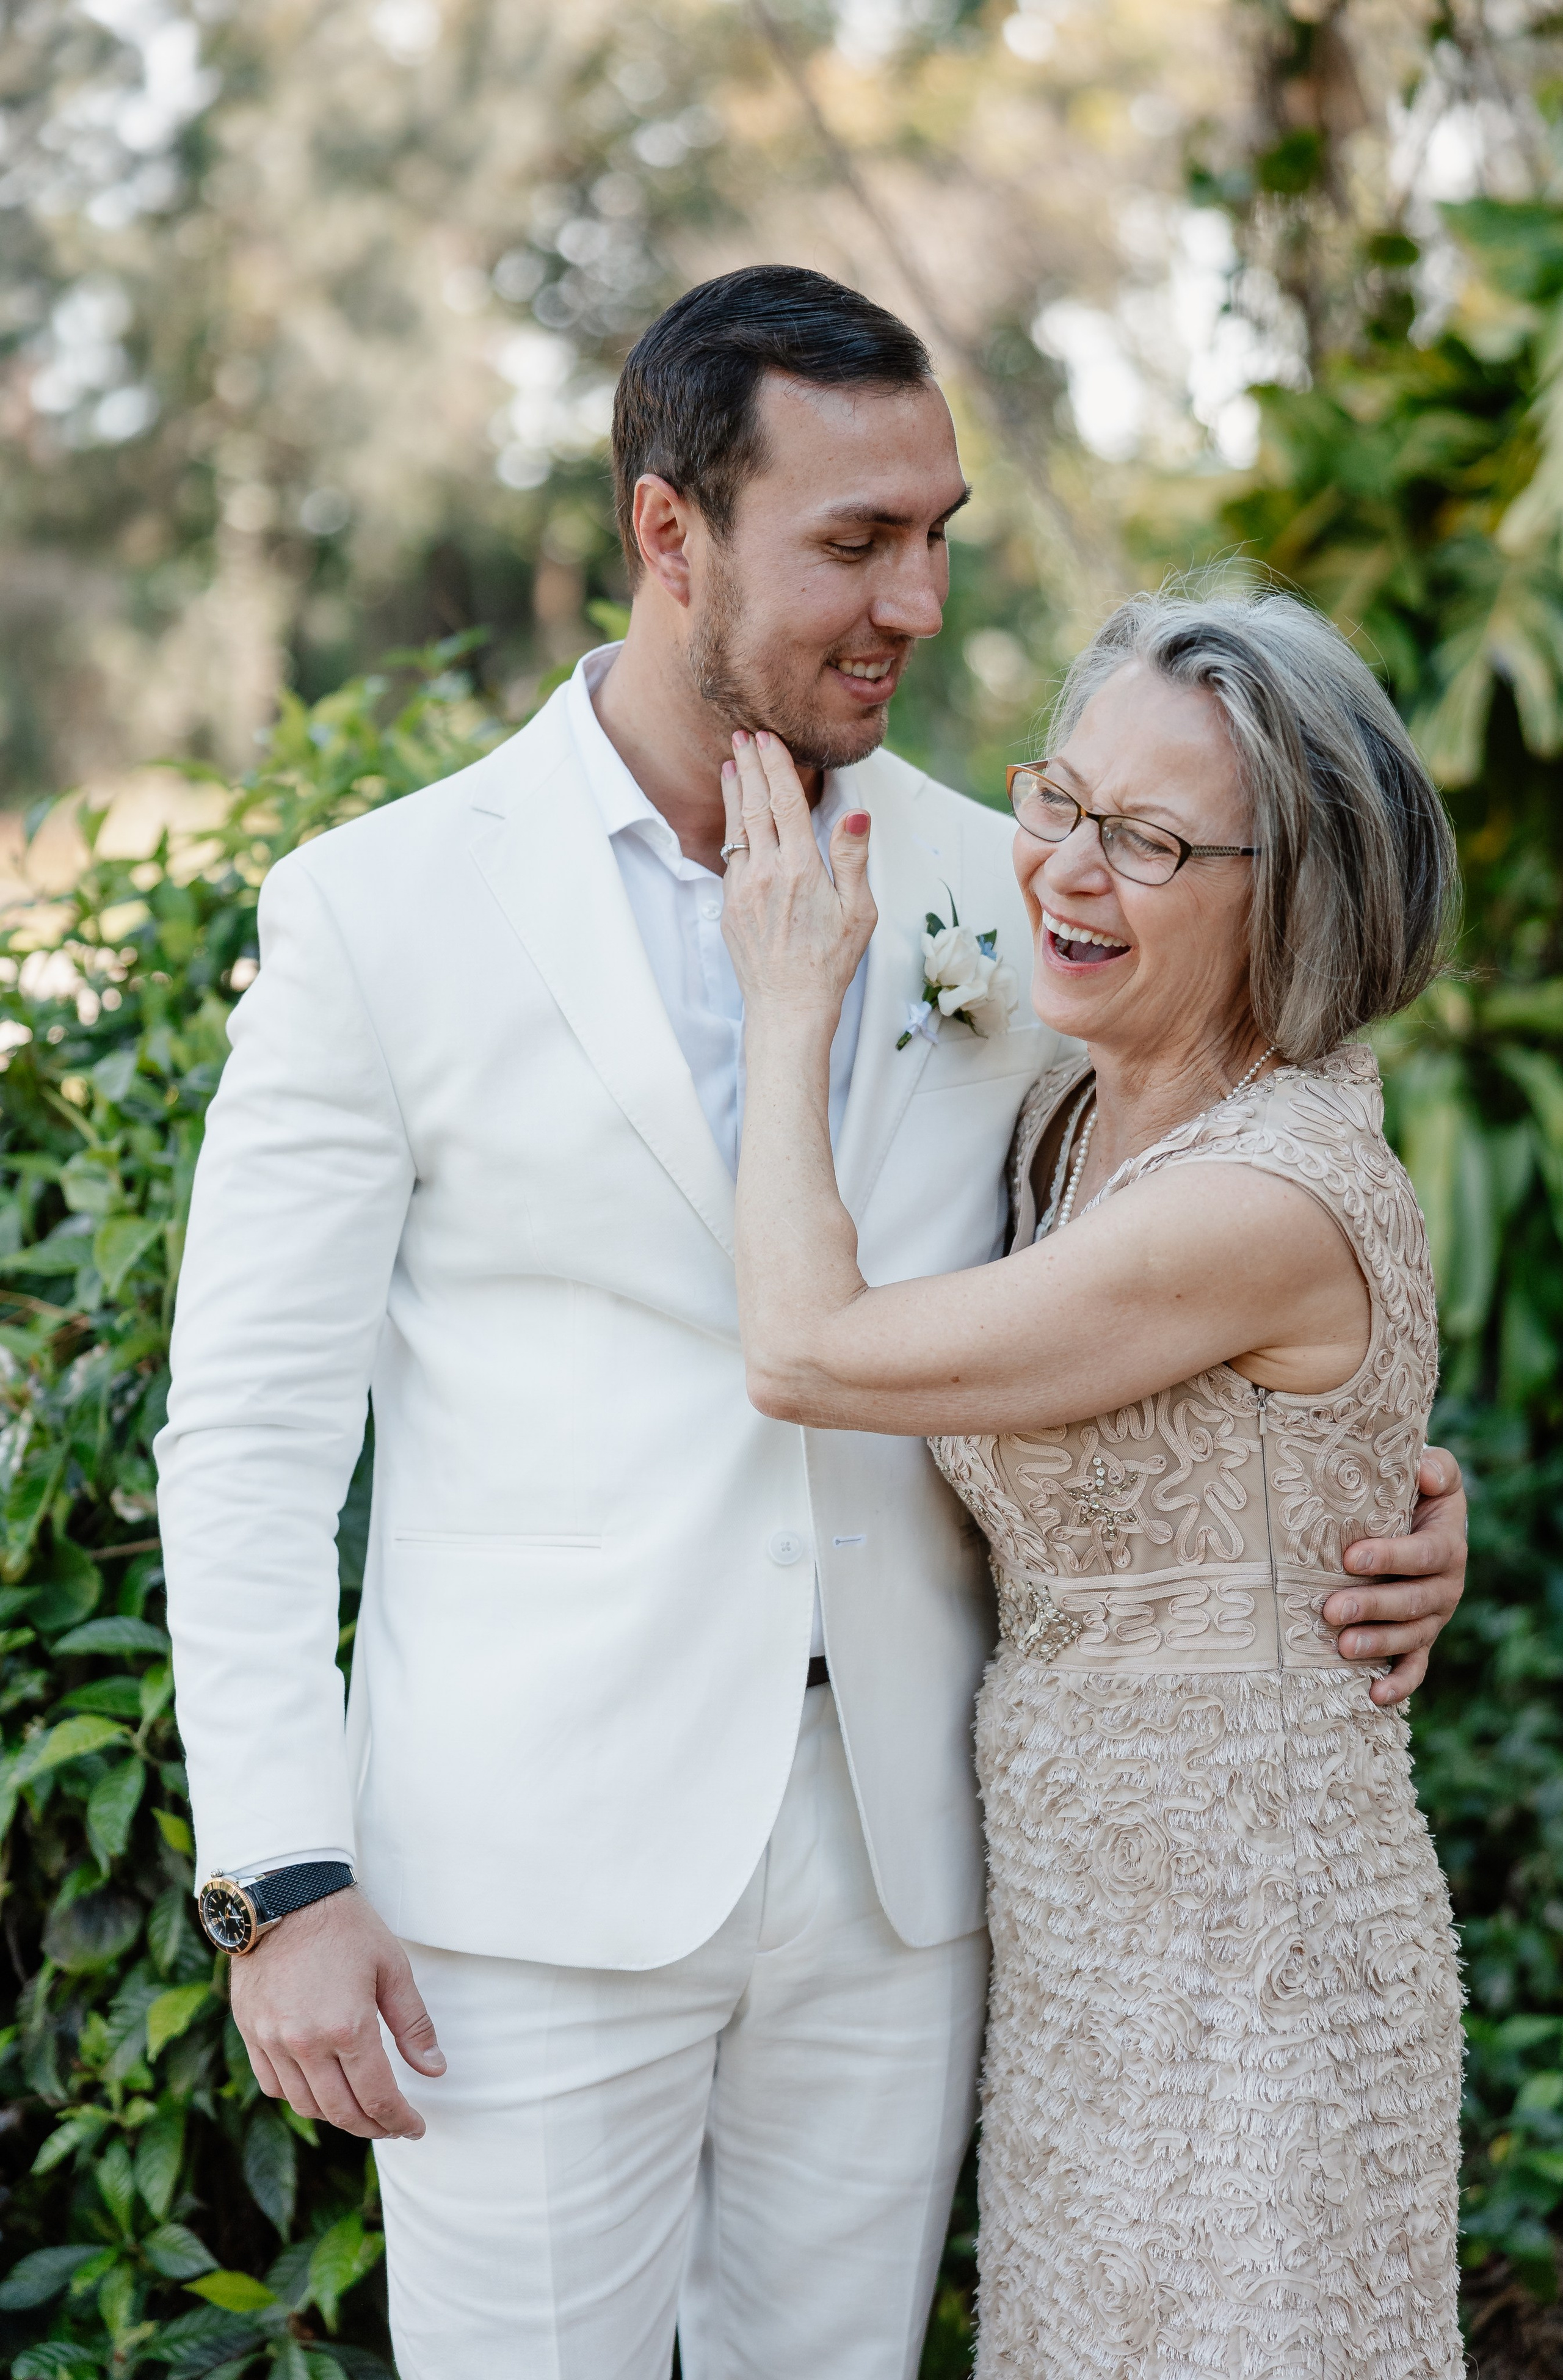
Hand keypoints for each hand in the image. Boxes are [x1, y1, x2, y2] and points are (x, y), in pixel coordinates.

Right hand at [228, 1887, 443, 2140]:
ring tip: (360, 2110)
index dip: (400, 2121)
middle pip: (342, 2111)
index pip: (378, 2098)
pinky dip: (299, 2097)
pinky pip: (273, 2085)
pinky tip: (319, 2089)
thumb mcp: (392, 1969)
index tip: (415, 2127)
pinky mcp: (251, 2031)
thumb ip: (413, 2025)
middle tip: (392, 2125)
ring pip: (306, 2105)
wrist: (285, 1894)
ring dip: (336, 2117)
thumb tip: (435, 2071)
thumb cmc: (346, 1927)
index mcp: (348, 2028)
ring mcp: (273, 2040)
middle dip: (373, 2126)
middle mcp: (306, 2043)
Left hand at [719, 730, 875, 1023]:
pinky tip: (736, 819)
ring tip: (731, 765)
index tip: (768, 738)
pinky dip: (733, 831)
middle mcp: (766, 873)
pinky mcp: (729, 906)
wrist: (788, 1006)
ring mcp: (742, 889)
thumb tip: (857, 815)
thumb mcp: (859, 912)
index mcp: (801, 870)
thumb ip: (853, 858)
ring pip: (736, 829)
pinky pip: (731, 859)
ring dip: (734, 793)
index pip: (785, 802)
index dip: (775, 766)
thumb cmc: (830, 962)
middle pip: (754, 806)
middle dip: (749, 767)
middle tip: (742, 736)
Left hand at [1326, 1446, 1467, 1707]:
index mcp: (1447, 1544)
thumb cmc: (1415, 1492)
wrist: (1419, 1519)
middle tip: (1331, 1609)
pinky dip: (1399, 1683)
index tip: (1351, 1556)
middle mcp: (1446, 1585)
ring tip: (1342, 1647)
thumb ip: (1436, 1468)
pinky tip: (1374, 1695)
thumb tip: (1426, 1473)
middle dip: (1373, 1607)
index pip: (1423, 1554)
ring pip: (1412, 1637)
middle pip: (1414, 1602)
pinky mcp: (1420, 1639)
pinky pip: (1415, 1667)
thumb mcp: (1433, 1472)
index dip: (1390, 1557)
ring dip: (1378, 1644)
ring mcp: (1434, 1617)